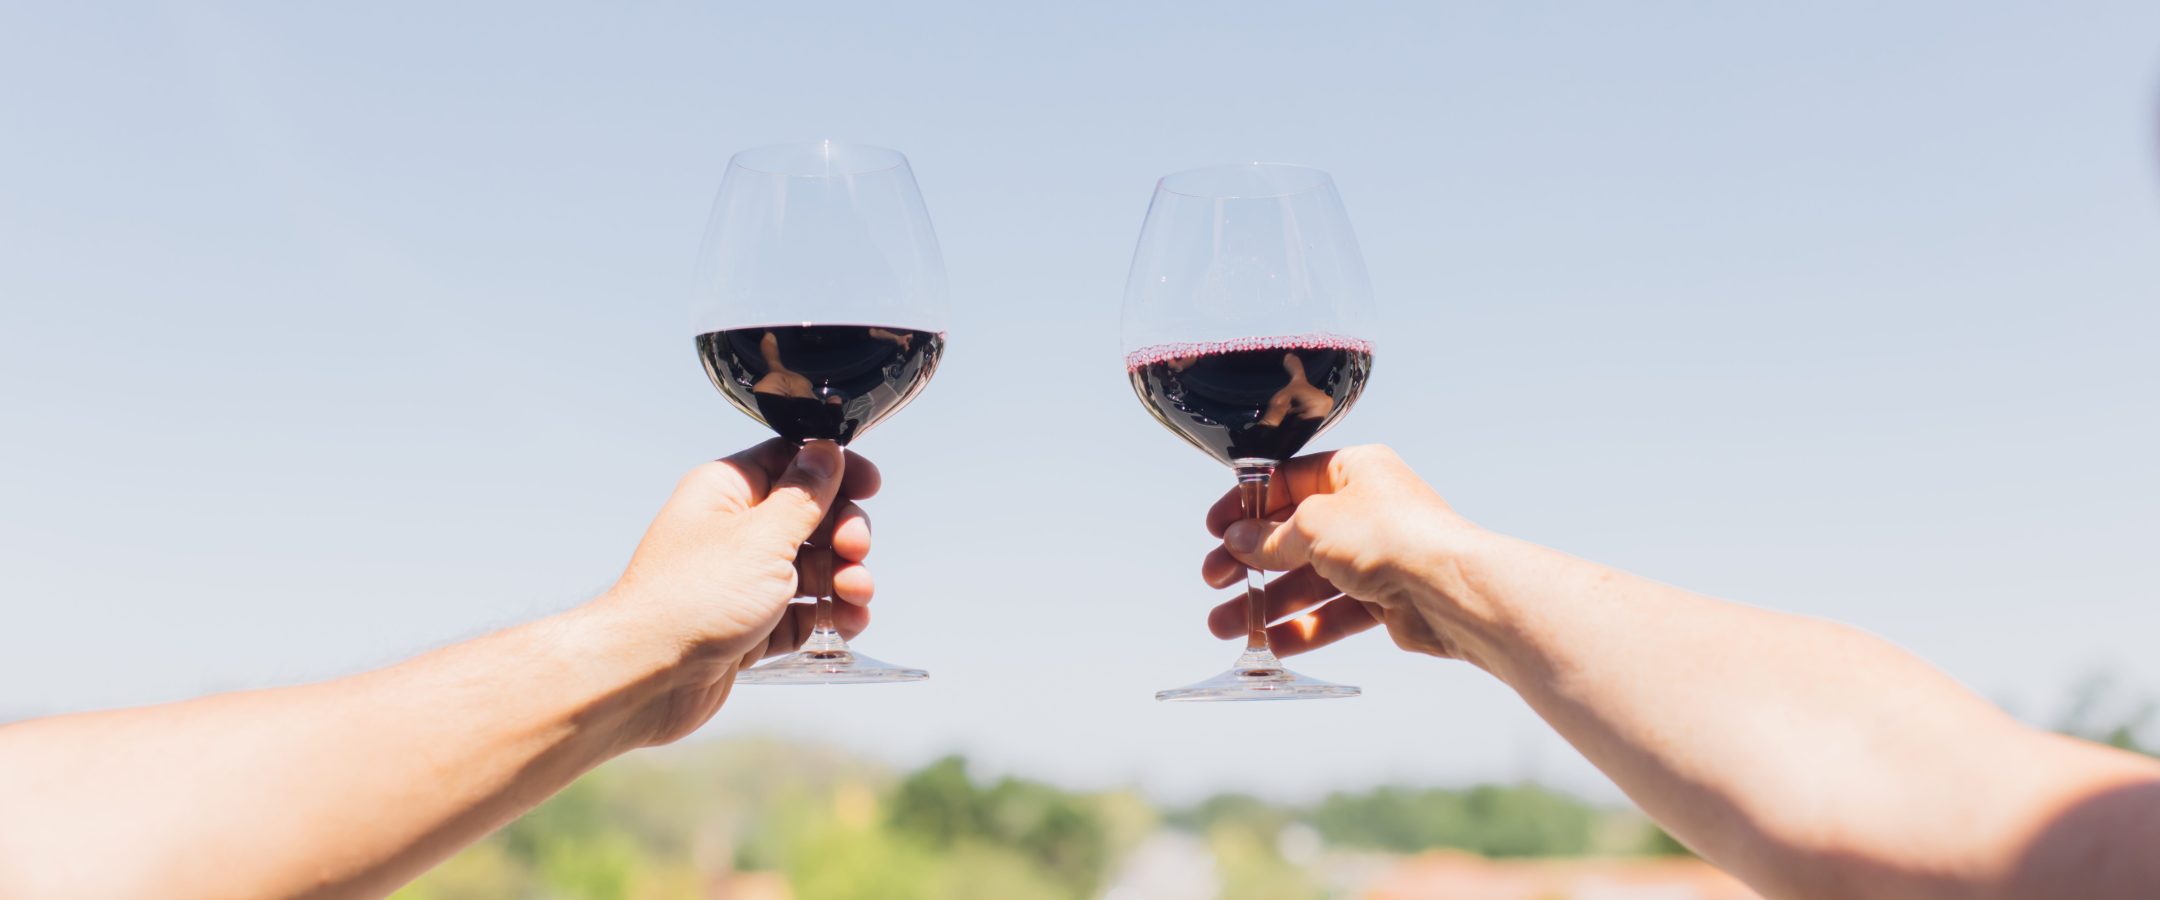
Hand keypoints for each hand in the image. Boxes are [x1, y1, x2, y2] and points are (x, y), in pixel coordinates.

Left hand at [600, 439, 878, 744]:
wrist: (647, 676)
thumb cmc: (691, 599)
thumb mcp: (763, 538)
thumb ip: (804, 495)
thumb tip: (826, 452)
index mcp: (727, 493)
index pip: (792, 463)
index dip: (834, 471)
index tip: (870, 485)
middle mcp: (733, 532)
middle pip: (810, 518)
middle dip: (844, 534)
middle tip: (854, 551)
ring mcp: (741, 581)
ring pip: (812, 569)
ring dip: (844, 580)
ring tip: (854, 598)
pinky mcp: (749, 625)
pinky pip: (802, 612)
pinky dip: (829, 616)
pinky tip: (848, 624)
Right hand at [1201, 445, 1484, 660]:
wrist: (1451, 590)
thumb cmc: (1394, 537)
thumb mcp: (1313, 525)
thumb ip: (1270, 537)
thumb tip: (1237, 540)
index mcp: (1354, 471)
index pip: (1289, 482)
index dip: (1248, 506)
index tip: (1216, 529)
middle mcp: (1366, 511)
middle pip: (1293, 536)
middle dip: (1250, 562)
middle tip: (1215, 580)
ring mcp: (1376, 556)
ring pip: (1310, 581)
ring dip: (1267, 604)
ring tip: (1227, 627)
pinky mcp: (1385, 599)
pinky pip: (1333, 613)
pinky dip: (1302, 628)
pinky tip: (1270, 644)